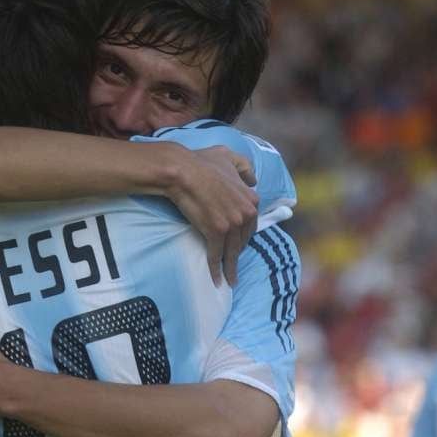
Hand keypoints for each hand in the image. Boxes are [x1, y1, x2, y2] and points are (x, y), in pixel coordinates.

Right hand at [169, 146, 258, 286]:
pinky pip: (217, 255)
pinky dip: (217, 270)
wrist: (182, 171)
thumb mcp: (229, 156)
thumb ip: (244, 167)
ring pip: (232, 252)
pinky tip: (217, 280)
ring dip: (230, 268)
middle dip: (238, 252)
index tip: (239, 244)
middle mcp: (246, 212)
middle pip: (243, 240)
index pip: (251, 224)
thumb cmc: (202, 162)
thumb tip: (254, 179)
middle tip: (232, 263)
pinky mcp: (216, 233)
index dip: (244, 235)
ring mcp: (232, 224)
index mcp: (252, 198)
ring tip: (229, 280)